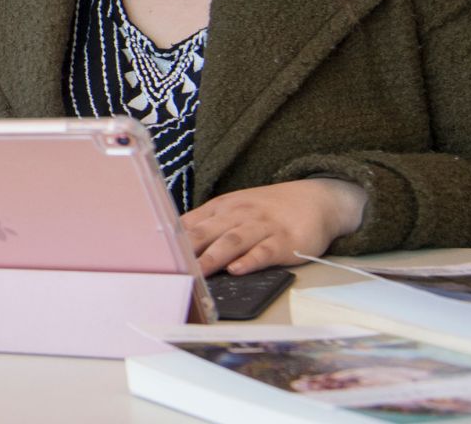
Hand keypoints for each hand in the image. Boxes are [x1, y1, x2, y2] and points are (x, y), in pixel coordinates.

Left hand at [180, 178, 367, 276]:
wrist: (316, 199)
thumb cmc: (269, 209)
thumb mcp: (236, 208)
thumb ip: (209, 224)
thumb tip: (174, 244)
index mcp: (223, 208)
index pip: (191, 223)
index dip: (171, 239)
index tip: (154, 255)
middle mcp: (238, 215)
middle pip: (207, 232)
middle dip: (187, 250)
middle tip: (169, 268)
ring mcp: (261, 227)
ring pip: (233, 241)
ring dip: (214, 256)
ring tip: (198, 272)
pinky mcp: (284, 241)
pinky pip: (265, 251)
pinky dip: (250, 260)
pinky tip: (238, 269)